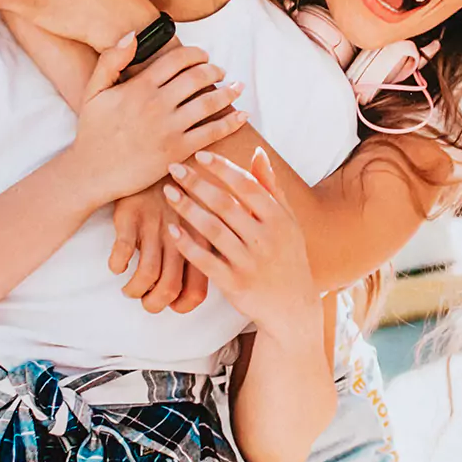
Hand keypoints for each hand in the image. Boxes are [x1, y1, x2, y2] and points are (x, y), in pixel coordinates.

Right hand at [72, 38, 245, 204]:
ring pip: (209, 102)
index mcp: (139, 87)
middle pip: (197, 77)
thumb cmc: (92, 132)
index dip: (196, 54)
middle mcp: (157, 104)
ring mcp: (169, 128)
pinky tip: (242, 116)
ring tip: (237, 88)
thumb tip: (132, 35)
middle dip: (215, 70)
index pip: (177, 60)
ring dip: (228, 92)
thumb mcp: (94, 91)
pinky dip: (231, 122)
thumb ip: (111, 60)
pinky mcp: (178, 151)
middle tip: (222, 71)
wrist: (92, 173)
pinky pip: (212, 133)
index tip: (204, 55)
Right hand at [110, 184, 209, 314]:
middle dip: (153, 303)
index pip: (196, 291)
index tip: (170, 303)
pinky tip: (117, 265)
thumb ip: (205, 246)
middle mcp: (179, 238)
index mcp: (200, 242)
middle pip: (168, 289)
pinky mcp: (131, 216)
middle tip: (145, 299)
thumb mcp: (203, 215)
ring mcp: (154, 228)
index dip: (181, 305)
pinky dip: (117, 264)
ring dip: (134, 289)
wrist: (162, 152)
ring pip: (145, 276)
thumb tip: (198, 279)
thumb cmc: (185, 189)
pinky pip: (123, 250)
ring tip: (129, 288)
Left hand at [163, 148, 321, 344]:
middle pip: (226, 204)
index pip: (247, 185)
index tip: (199, 155)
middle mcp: (266, 238)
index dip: (222, 168)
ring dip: (187, 209)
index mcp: (279, 219)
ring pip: (213, 230)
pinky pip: (206, 262)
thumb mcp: (287, 221)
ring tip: (168, 193)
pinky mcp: (235, 284)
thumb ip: (271, 187)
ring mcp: (250, 262)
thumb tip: (258, 153)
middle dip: (197, 183)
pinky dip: (188, 246)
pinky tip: (172, 230)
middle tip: (173, 169)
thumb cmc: (287, 257)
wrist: (293, 308)